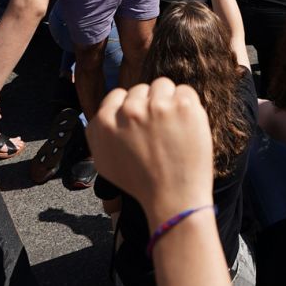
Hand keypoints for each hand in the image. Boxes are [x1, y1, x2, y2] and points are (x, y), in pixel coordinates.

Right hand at [88, 78, 214, 224]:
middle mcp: (129, 110)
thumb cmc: (140, 184)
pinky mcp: (183, 106)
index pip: (117, 95)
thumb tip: (103, 114)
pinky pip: (185, 91)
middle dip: (149, 105)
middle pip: (141, 89)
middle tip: (158, 130)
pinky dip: (187, 105)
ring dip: (168, 100)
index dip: (130, 109)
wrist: (173, 200)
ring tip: (173, 126)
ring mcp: (157, 106)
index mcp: (105, 122)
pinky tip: (186, 126)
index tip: (140, 124)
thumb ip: (98, 133)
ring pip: (163, 85)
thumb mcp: (103, 161)